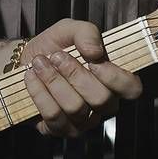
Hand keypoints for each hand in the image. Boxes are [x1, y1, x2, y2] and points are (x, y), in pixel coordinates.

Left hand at [22, 19, 142, 137]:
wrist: (26, 60)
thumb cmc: (54, 46)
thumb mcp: (70, 29)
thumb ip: (86, 33)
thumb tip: (95, 51)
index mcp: (114, 80)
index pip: (131, 88)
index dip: (114, 76)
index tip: (92, 60)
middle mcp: (102, 104)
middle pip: (101, 99)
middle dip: (74, 74)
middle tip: (56, 56)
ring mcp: (82, 120)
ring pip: (75, 107)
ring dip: (53, 80)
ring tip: (40, 63)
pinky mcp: (59, 129)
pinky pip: (53, 116)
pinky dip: (39, 93)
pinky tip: (32, 77)